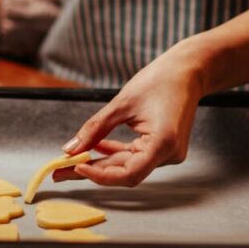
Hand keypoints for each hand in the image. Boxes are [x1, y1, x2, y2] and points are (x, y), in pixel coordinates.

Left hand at [56, 43, 207, 186]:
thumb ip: (95, 128)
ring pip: (127, 166)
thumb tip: (70, 149)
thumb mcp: (121, 103)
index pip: (128, 174)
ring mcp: (167, 153)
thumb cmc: (161, 80)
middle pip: (124, 172)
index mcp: (163, 143)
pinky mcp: (162, 148)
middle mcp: (169, 154)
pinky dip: (114, 153)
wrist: (188, 71)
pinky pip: (134, 156)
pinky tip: (96, 148)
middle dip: (91, 171)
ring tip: (70, 162)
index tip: (75, 167)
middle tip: (59, 172)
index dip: (100, 175)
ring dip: (100, 163)